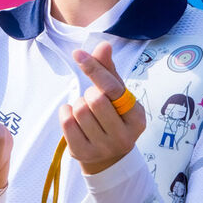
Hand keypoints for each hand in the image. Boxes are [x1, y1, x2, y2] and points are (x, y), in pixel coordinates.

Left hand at [60, 41, 146, 174]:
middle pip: (94, 99)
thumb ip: (109, 71)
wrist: (108, 158)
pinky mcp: (83, 154)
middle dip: (88, 94)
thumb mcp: (116, 97)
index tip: (78, 54)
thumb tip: (103, 45)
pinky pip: (66, 123)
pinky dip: (66, 114)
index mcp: (137, 118)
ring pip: (79, 110)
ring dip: (77, 105)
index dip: (94, 69)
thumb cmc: (112, 118)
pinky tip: (73, 119)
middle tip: (92, 101)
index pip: (113, 89)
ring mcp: (103, 148)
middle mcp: (124, 136)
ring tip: (85, 113)